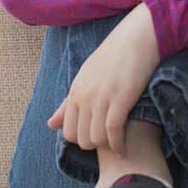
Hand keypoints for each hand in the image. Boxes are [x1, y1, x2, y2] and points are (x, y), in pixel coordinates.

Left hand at [48, 2, 159, 156]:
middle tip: (109, 142)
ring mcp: (102, 98)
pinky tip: (124, 150)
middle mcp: (85, 97)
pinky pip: (113, 132)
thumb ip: (68, 103)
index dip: (83, 139)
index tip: (98, 137)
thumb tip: (50, 125)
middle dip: (95, 145)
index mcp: (75, 92)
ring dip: (107, 146)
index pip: (68, 132)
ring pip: (96, 139)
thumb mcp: (86, 77)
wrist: (137, 37)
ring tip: (118, 144)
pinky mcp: (121, 99)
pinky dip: (118, 146)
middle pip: (82, 139)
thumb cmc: (115, 56)